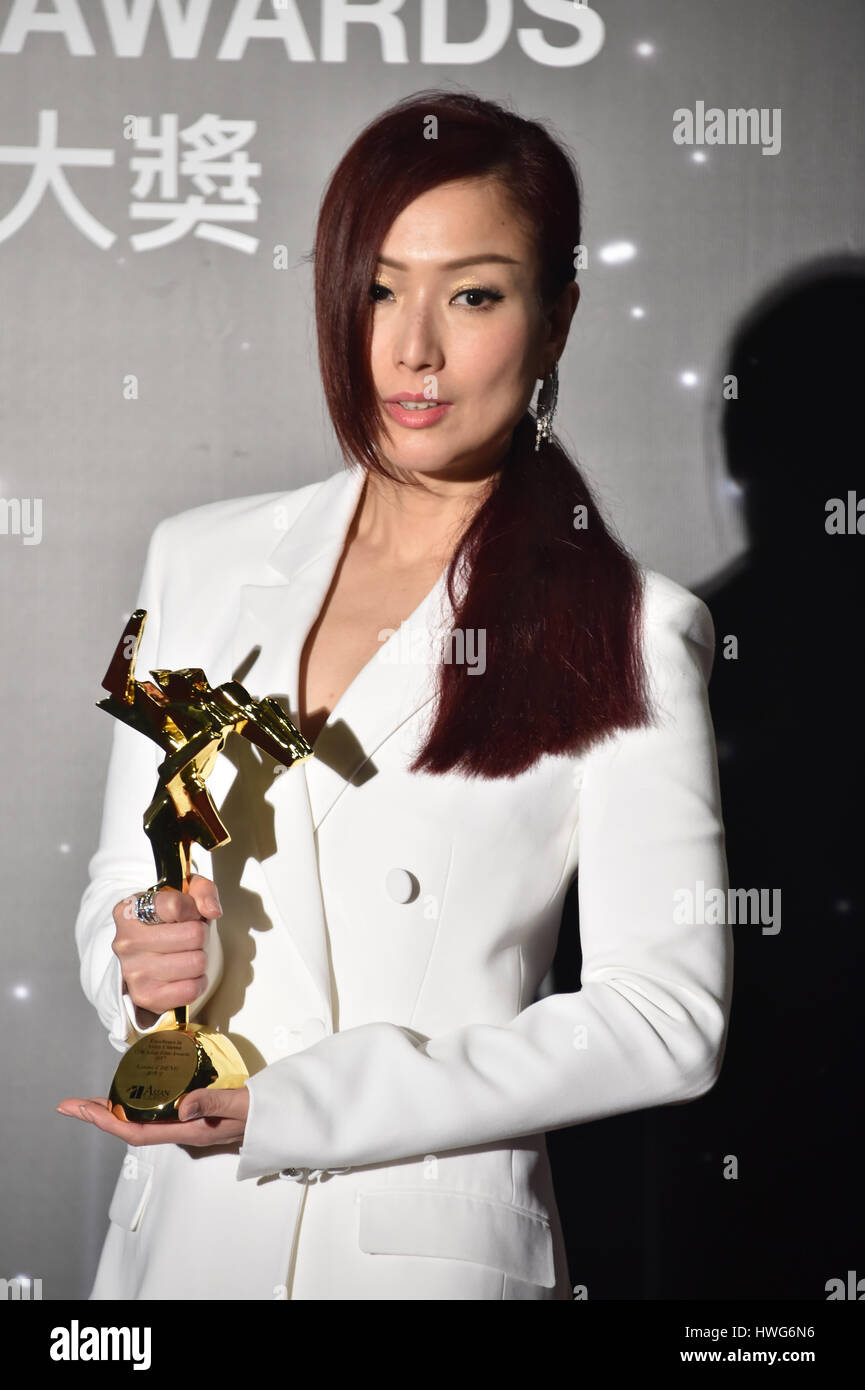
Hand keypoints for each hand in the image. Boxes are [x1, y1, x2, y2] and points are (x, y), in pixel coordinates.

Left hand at [55, 1087, 248, 1146]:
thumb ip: (213, 1101)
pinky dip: (135, 1105)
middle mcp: (182, 1131)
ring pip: (140, 1121)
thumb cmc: (261, 1114)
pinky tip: (131, 1095)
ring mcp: (186, 1124)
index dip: (109, 1121)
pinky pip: (155, 1113)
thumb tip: (181, 1106)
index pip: (138, 1131)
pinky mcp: (192, 1116)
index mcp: (189, 1131)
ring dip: (113, 1111)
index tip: (84, 1110)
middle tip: (71, 1105)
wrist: (280, 1121)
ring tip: (91, 1101)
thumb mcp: (240, 1105)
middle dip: (99, 1116)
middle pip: (131, 1127)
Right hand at [112, 874, 221, 1019]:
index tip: (189, 914)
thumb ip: (203, 890)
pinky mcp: (146, 996)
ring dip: (199, 958)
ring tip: (185, 954)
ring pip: (197, 962)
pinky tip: (186, 974)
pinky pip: (192, 989)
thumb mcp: (183, 893)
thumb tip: (212, 911)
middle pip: (194, 935)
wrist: (146, 955)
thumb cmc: (167, 922)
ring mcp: (133, 971)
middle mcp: (126, 942)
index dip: (193, 909)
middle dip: (200, 934)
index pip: (176, 905)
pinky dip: (197, 982)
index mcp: (129, 912)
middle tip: (190, 937)